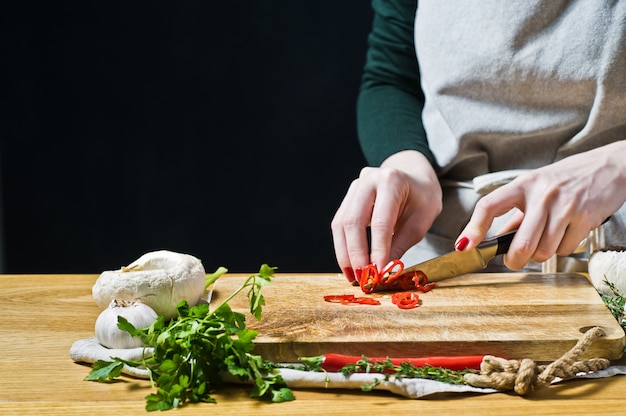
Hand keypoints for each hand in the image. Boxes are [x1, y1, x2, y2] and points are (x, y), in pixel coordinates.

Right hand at [331, 150, 441, 280]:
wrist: (415, 179)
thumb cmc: (422, 200)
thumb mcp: (419, 224)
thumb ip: (399, 246)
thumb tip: (383, 273)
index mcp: (391, 181)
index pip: (380, 221)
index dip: (377, 250)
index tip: (378, 273)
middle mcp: (368, 179)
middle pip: (353, 221)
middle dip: (355, 254)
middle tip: (362, 278)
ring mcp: (355, 187)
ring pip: (341, 223)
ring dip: (345, 253)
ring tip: (353, 276)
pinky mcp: (348, 198)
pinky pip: (340, 223)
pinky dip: (343, 246)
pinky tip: (350, 263)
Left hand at [456, 141, 625, 269]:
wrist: (610, 166)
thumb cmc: (568, 179)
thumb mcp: (537, 187)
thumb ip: (517, 213)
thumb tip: (497, 240)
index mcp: (523, 184)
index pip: (489, 206)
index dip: (473, 228)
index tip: (464, 246)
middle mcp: (541, 194)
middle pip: (521, 244)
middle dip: (514, 260)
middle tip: (514, 261)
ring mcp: (564, 206)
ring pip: (543, 251)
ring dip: (542, 254)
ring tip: (548, 238)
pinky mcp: (585, 218)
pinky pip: (565, 249)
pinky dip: (563, 249)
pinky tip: (567, 233)